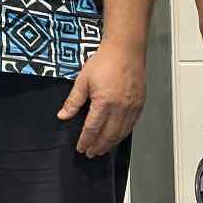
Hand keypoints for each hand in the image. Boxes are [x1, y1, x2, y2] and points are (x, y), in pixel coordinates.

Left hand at [58, 43, 147, 157]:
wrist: (125, 50)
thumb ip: (73, 101)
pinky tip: (116, 137)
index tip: (81, 148)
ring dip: (110, 144)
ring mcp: (132, 107)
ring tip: (101, 149)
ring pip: (121, 133)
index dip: (86, 141)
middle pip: (108, 135)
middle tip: (90, 153)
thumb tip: (63, 116)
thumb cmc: (104, 62)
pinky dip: (123, 134)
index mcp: (104, 102)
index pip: (93, 129)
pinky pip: (131, 125)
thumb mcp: (82, 80)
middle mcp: (120, 108)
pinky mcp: (140, 104)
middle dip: (98, 146)